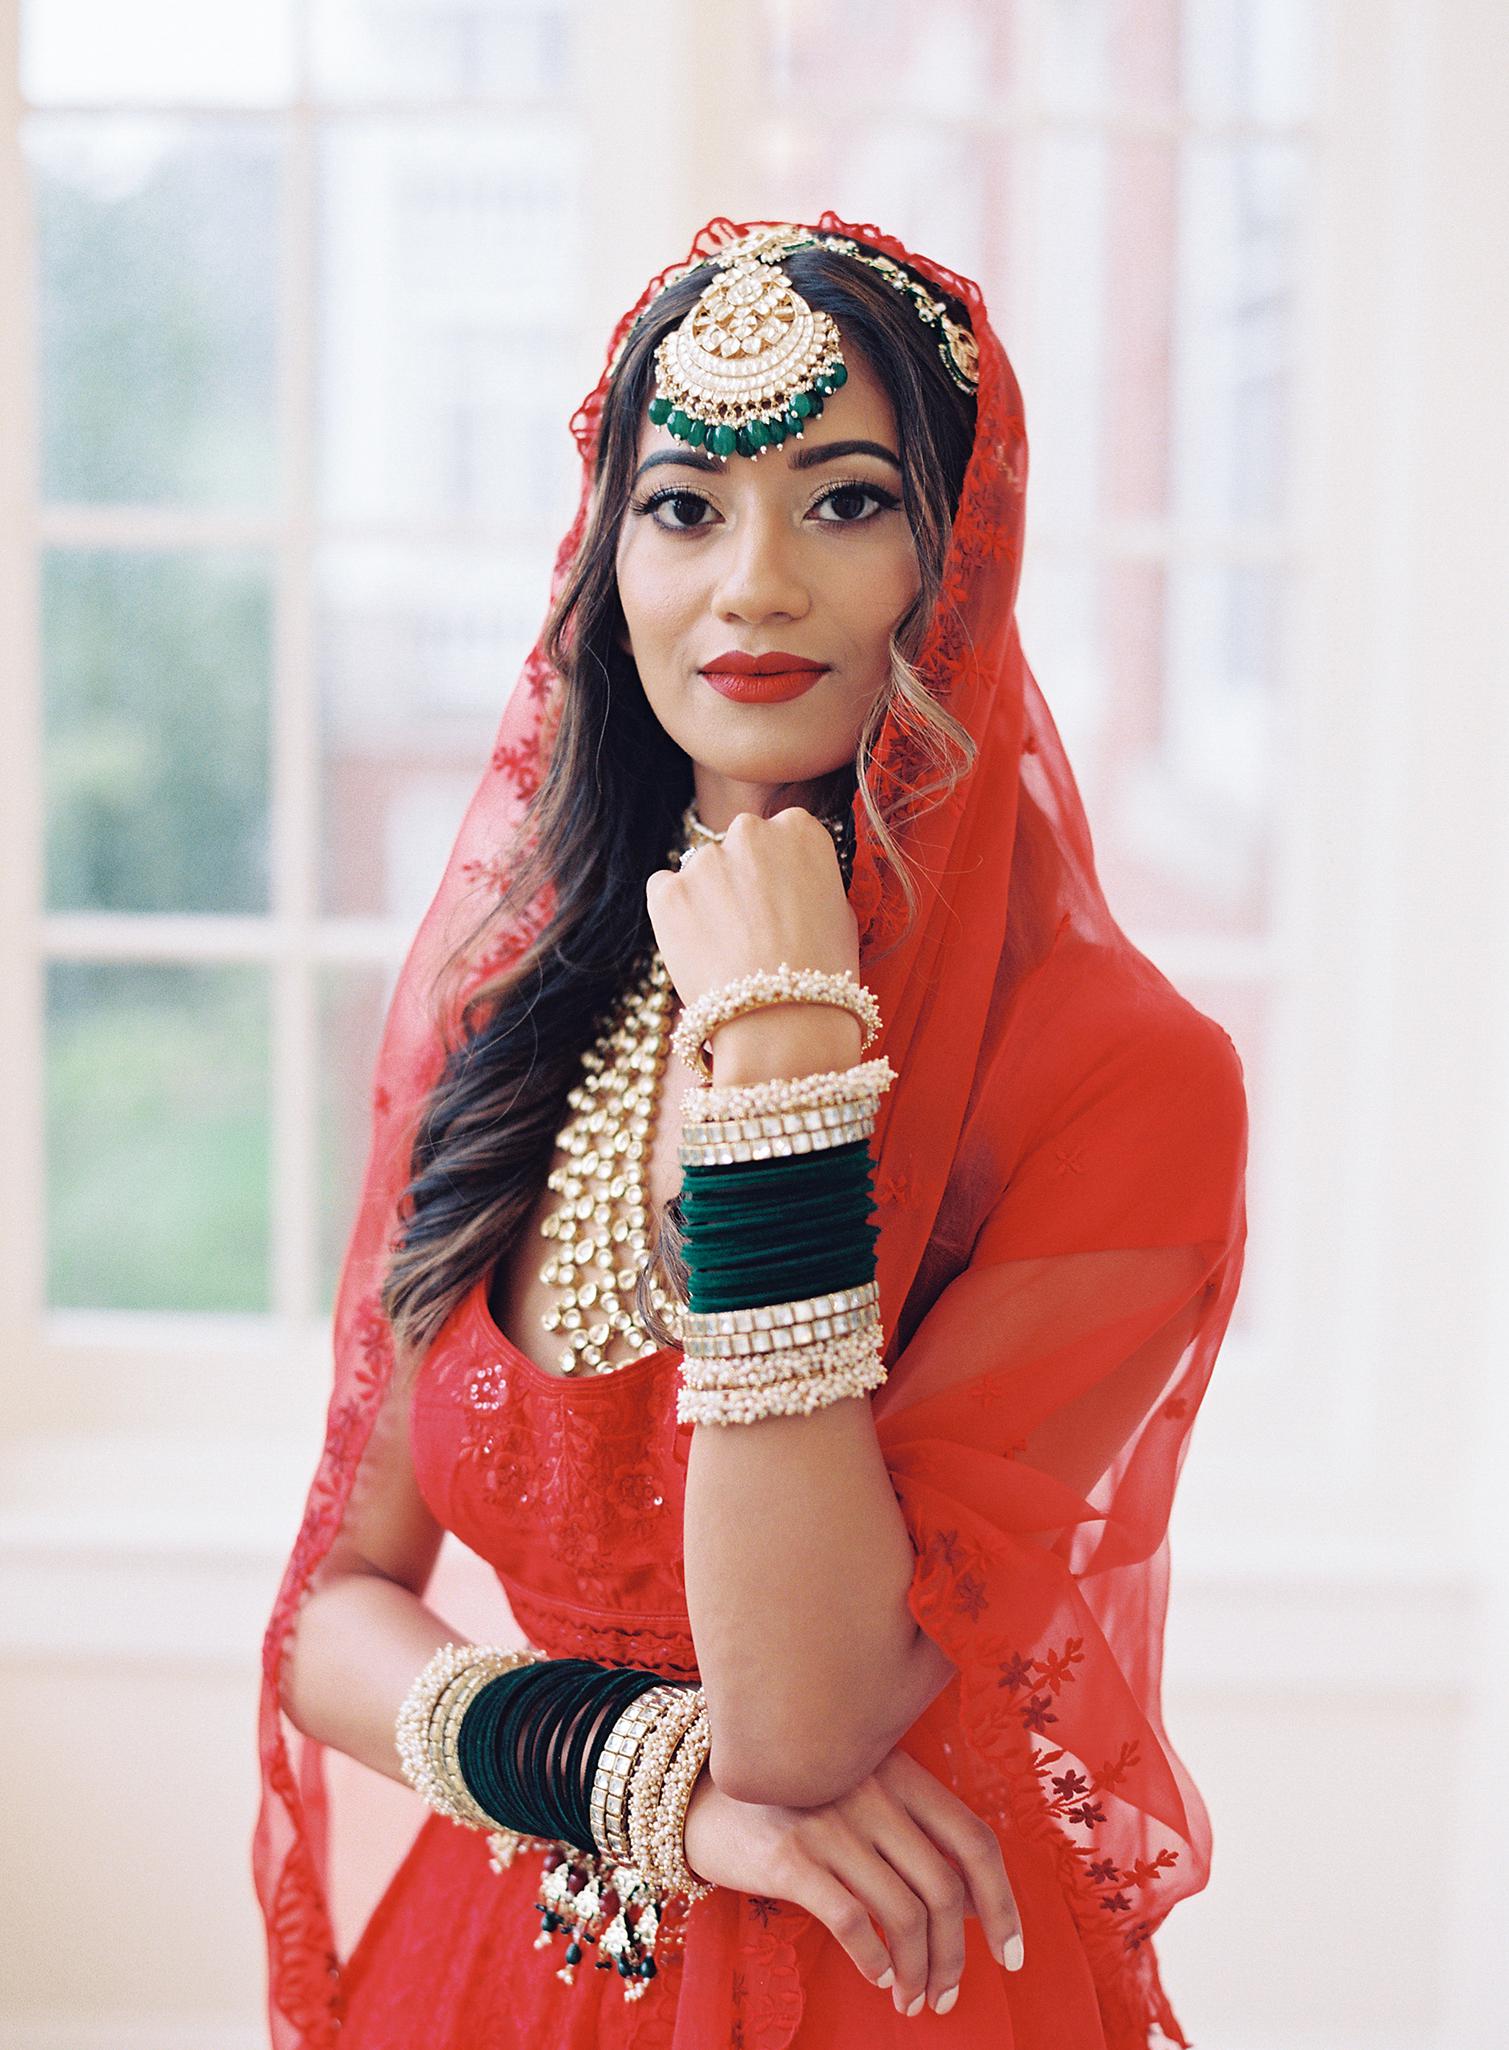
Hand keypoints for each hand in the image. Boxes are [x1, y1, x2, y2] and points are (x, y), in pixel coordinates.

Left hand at [646, 808, 862, 1084]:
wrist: (784, 1023)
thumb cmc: (825, 974)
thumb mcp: (840, 912)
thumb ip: (809, 879)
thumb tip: (789, 880)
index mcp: (800, 829)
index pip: (781, 832)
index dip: (779, 870)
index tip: (781, 900)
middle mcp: (750, 831)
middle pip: (739, 845)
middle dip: (742, 877)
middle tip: (752, 927)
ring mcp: (704, 860)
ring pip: (701, 870)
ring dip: (709, 898)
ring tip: (728, 949)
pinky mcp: (667, 892)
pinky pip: (664, 891)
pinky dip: (675, 915)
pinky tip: (698, 948)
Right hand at [680, 1746, 1023, 2018]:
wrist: (704, 1794)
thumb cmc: (797, 1804)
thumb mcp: (860, 1794)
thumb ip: (910, 1831)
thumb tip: (970, 1907)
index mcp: (900, 1771)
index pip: (975, 1839)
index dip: (1003, 1903)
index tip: (1010, 1956)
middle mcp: (872, 1788)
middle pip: (943, 1889)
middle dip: (953, 1957)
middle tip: (944, 1996)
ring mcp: (831, 1820)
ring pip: (902, 1913)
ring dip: (915, 1971)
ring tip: (909, 1999)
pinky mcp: (790, 1855)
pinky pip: (850, 1921)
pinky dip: (873, 1960)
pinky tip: (875, 1976)